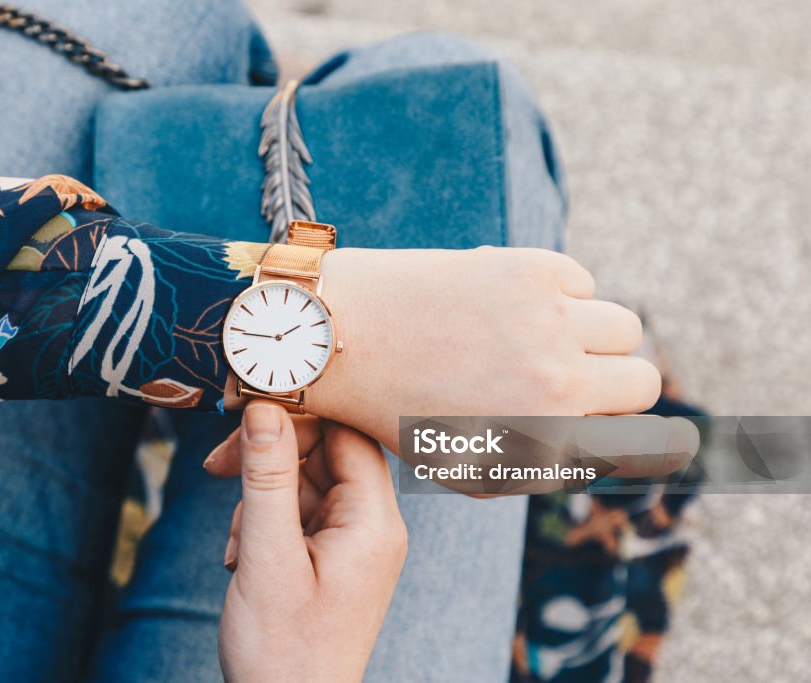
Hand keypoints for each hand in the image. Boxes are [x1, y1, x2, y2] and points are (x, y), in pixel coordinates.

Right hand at [217, 402, 406, 682]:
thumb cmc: (284, 650)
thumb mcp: (268, 556)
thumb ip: (267, 478)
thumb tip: (265, 408)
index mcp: (373, 522)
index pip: (348, 434)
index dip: (300, 417)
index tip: (248, 415)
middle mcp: (373, 526)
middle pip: (324, 453)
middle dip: (269, 460)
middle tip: (217, 471)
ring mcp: (354, 542)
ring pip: (304, 482)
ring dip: (260, 499)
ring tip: (239, 549)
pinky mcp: (332, 556)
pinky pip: (299, 513)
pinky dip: (265, 524)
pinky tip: (244, 559)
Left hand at [231, 246, 659, 455]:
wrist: (341, 335)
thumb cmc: (397, 407)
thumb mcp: (466, 465)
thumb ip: (540, 464)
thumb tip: (601, 446)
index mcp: (541, 443)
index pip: (634, 442)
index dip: (612, 429)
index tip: (594, 416)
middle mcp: (557, 386)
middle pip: (644, 382)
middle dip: (615, 385)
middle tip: (572, 378)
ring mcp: (549, 324)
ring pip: (624, 328)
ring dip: (593, 337)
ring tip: (540, 339)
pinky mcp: (531, 270)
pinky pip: (582, 282)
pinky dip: (560, 294)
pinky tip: (513, 304)